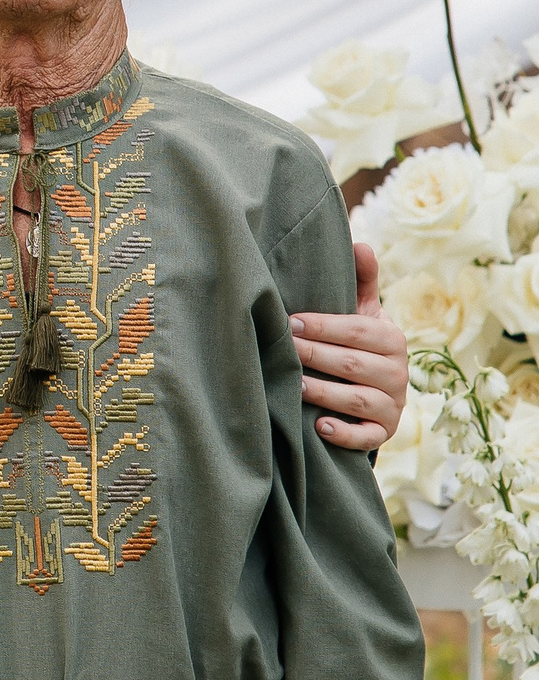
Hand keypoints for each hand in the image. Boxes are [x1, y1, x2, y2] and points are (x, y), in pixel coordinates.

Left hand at [290, 248, 407, 450]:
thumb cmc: (359, 343)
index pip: (358, 330)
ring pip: (357, 400)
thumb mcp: (364, 312)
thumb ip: (362, 280)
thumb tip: (360, 243)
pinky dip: (344, 433)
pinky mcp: (383, 432)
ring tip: (294, 384)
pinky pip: (366, 437)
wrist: (376, 390)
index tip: (290, 322)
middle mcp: (397, 372)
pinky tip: (318, 425)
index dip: (324, 326)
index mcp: (391, 338)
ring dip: (324, 392)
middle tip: (282, 349)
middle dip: (315, 356)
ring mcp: (393, 406)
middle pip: (353, 365)